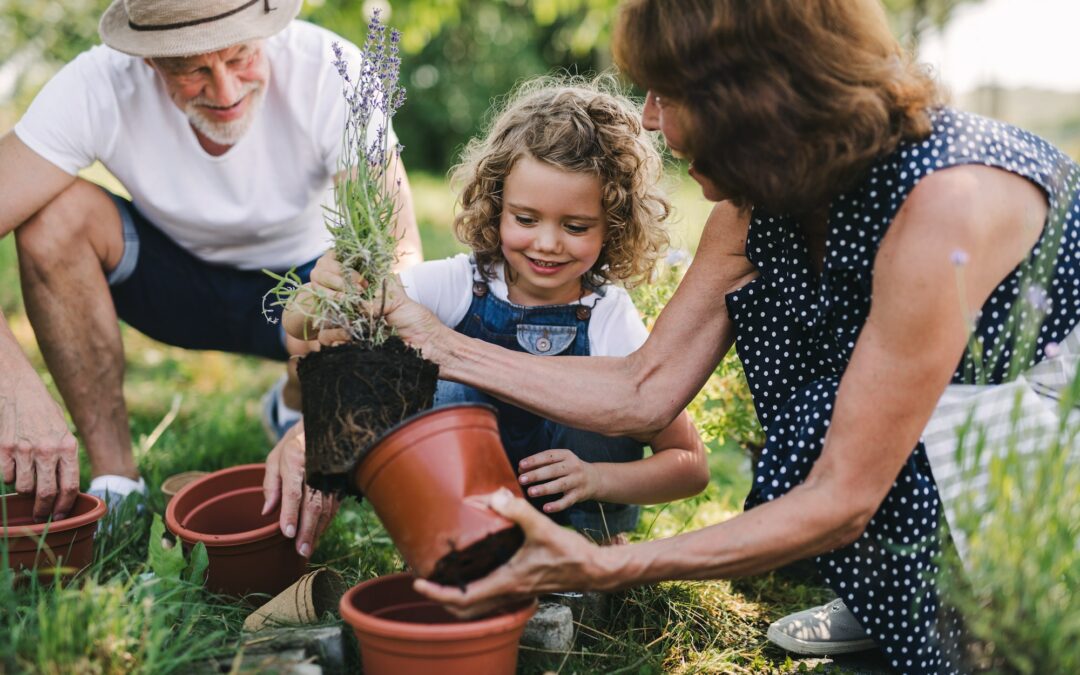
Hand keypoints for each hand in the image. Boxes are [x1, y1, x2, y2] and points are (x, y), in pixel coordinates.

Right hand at [0, 376, 78, 520]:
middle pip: (46, 493)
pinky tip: (13, 466)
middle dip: (43, 510)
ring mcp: (24, 450)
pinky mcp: (4, 449)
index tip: (60, 516)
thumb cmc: (43, 413)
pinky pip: (5, 477)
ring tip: (27, 480)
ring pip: (24, 488)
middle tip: (41, 515)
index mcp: (68, 446)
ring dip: (25, 490)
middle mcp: (48, 450)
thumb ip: (64, 458)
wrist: (19, 389)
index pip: (70, 486)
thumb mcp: (63, 432)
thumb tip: (65, 490)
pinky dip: (8, 477)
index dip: (65, 506)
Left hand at [262, 420, 338, 557]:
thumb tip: (266, 511)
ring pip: (327, 507)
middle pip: (313, 504)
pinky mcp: (340, 481)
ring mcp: (332, 475)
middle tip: (301, 551)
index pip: (294, 491)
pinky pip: (334, 505)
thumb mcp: (276, 457)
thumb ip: (271, 484)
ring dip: (318, 530)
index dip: (291, 514)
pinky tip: (318, 534)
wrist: (325, 425)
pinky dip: (326, 522)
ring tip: (308, 548)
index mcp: (296, 459)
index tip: (288, 533)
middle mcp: (316, 468)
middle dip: (307, 530)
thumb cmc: (295, 443)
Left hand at [412, 488, 607, 617]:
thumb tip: (496, 495)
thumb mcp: (543, 527)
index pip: (463, 598)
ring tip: (443, 577)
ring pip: (477, 607)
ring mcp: (514, 593)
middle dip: (441, 599)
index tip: (419, 583)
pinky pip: (489, 598)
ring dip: (456, 597)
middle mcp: (507, 593)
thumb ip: (518, 511)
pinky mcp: (521, 588)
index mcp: (506, 583)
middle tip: (425, 581)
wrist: (594, 569)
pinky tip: (473, 571)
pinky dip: (473, 592)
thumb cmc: (570, 553)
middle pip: (464, 610)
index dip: (437, 594)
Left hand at [517, 449, 598, 512]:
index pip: (549, 456)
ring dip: (544, 488)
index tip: (521, 465)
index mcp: (566, 455)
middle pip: (553, 470)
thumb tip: (521, 469)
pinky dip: (557, 505)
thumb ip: (542, 464)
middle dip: (536, 475)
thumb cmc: (569, 469)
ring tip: (530, 492)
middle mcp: (573, 466)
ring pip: (560, 485)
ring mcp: (577, 481)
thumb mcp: (560, 462)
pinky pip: (567, 501)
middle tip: (521, 480)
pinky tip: (546, 508)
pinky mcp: (579, 494)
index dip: (534, 460)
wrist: (594, 479)